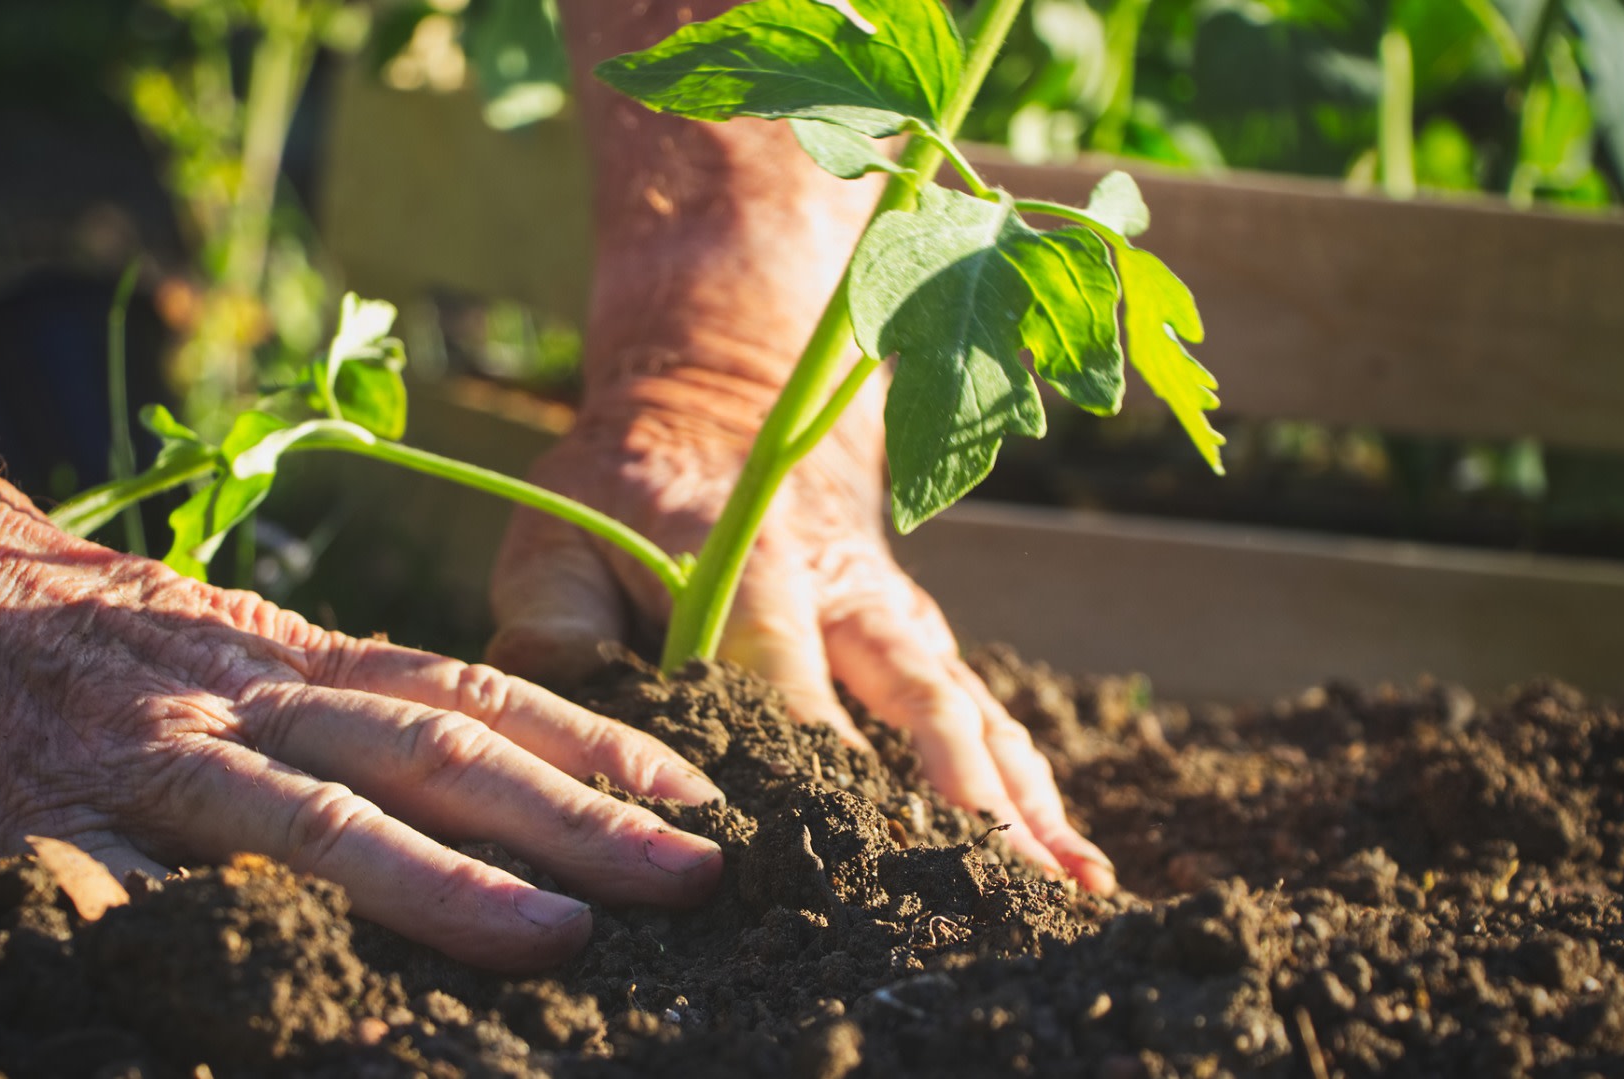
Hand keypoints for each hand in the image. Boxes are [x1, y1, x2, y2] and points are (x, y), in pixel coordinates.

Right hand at [0, 418, 723, 971]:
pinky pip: (133, 890)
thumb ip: (338, 705)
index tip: (703, 798)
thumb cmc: (83, 629)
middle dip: (576, 817)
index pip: (476, 694)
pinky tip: (289, 995)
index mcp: (296, 656)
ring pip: (317, 817)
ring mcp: (153, 758)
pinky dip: (210, 938)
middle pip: (434, 751)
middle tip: (695, 873)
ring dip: (444, 881)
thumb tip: (487, 788)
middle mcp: (248, 697)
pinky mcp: (43, 818)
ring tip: (561, 932)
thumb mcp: (231, 646)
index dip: (597, 747)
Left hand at [488, 368, 1114, 894]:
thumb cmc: (625, 495)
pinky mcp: (921, 642)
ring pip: (971, 712)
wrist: (725, 408)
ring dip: (1021, 800)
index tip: (830, 847)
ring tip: (1069, 888)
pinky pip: (986, 716)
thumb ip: (552, 635)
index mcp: (751, 561)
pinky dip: (1031, 788)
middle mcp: (848, 591)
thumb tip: (570, 743)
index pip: (784, 670)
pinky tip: (1071, 863)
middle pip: (917, 697)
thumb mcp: (558, 539)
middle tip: (996, 883)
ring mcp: (897, 618)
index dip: (809, 753)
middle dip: (960, 794)